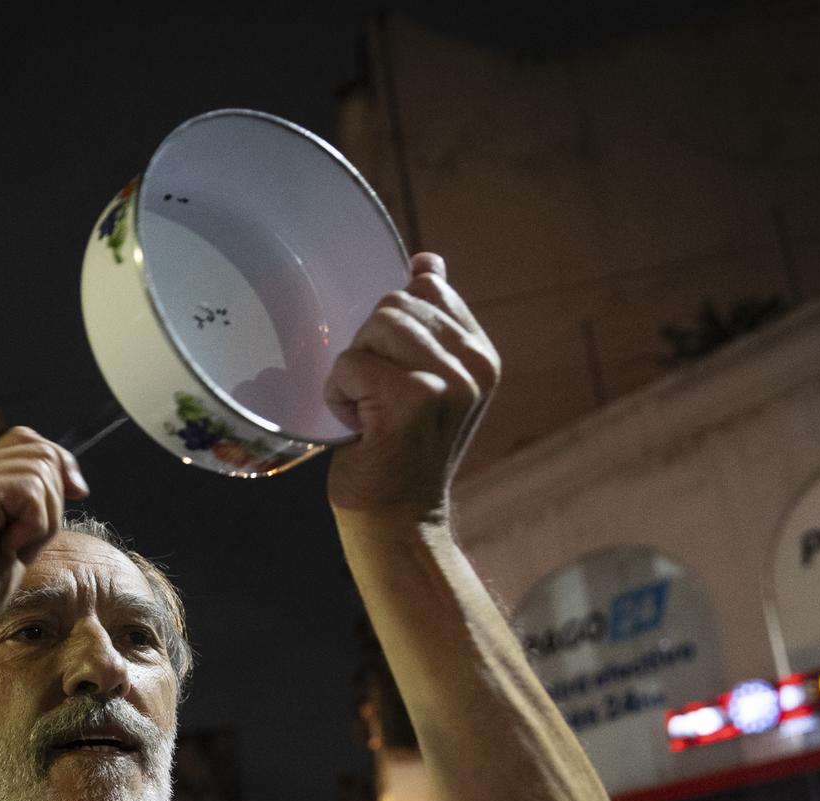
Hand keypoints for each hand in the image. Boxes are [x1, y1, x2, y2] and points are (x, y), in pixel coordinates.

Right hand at [0, 430, 88, 664]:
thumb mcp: (8, 544)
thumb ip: (28, 511)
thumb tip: (72, 483)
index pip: (25, 440)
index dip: (60, 461)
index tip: (79, 493)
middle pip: (39, 451)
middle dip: (56, 499)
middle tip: (30, 545)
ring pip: (39, 470)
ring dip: (45, 518)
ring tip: (17, 552)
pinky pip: (29, 491)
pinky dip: (34, 526)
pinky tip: (7, 551)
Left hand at [324, 253, 498, 522]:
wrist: (397, 521)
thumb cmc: (400, 452)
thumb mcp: (427, 381)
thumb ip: (430, 323)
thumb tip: (426, 260)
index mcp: (481, 354)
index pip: (427, 288)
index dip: (392, 329)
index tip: (397, 375)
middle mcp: (473, 363)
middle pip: (392, 304)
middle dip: (369, 350)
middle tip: (379, 401)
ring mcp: (447, 380)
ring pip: (372, 327)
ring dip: (353, 371)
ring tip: (370, 412)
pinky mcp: (411, 399)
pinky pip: (349, 364)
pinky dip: (339, 396)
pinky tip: (360, 428)